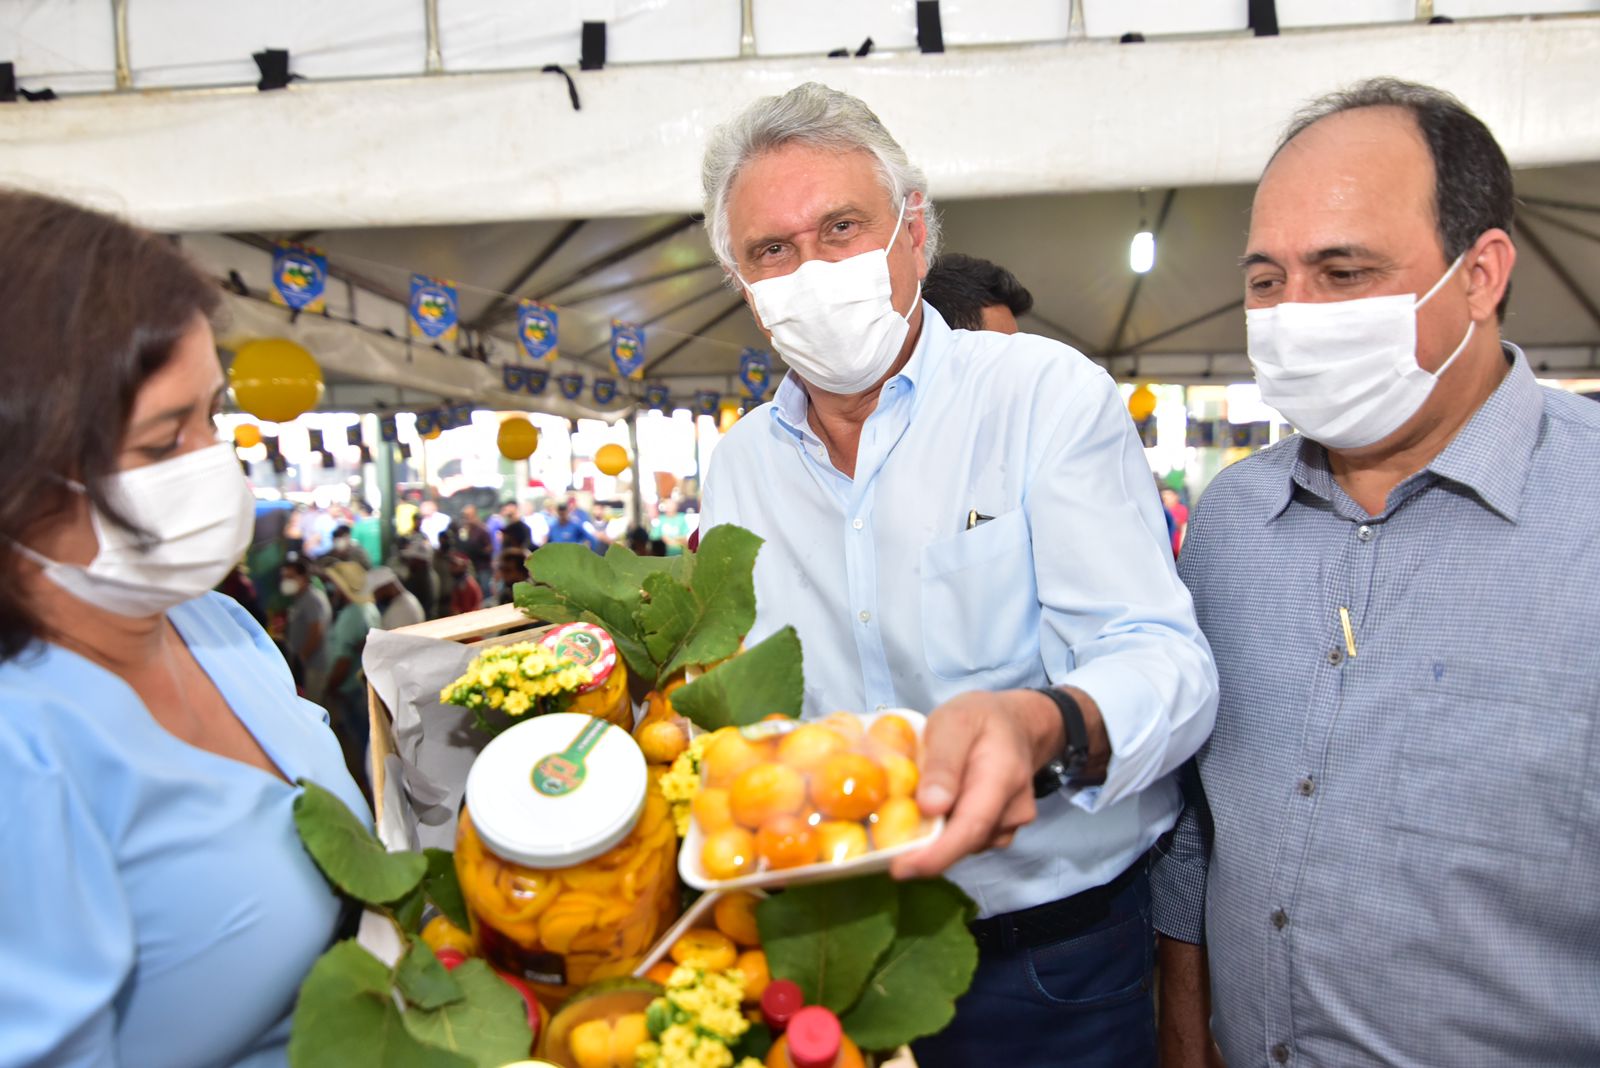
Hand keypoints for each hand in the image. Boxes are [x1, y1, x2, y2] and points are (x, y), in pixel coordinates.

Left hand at [889, 689, 1062, 879]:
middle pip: (966, 842)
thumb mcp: (954, 722)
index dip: (936, 855)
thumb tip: (931, 807)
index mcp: (1002, 776)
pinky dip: (947, 833)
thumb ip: (944, 762)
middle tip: (885, 847)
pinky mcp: (1002, 830)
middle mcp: (1014, 808)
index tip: (900, 868)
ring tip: (910, 812)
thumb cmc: (980, 719)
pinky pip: (970, 840)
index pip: (971, 826)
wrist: (1016, 724)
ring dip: (936, 838)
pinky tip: (933, 813)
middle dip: (925, 852)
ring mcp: (1011, 823)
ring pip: (966, 844)